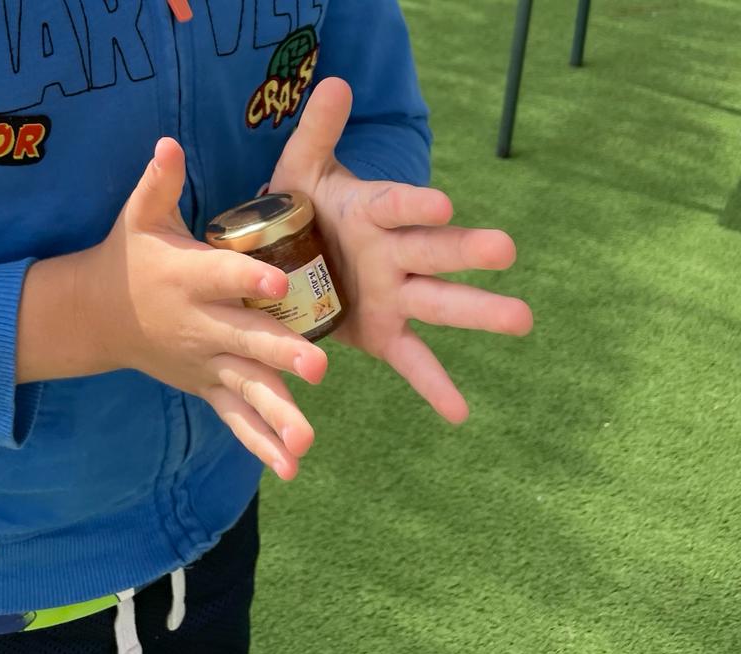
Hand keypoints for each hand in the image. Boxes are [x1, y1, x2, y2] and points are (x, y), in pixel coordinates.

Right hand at [20, 138, 327, 478]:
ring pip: (246, 389)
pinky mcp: (206, 386)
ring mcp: (204, 361)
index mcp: (188, 277)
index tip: (279, 283)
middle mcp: (199, 324)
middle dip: (280, 355)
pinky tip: (291, 465)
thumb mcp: (139, 217)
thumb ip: (160, 182)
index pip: (222, 276)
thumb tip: (168, 143)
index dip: (248, 279)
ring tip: (306, 443)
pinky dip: (261, 442)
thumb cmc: (128, 258)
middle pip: (245, 340)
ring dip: (277, 415)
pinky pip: (235, 418)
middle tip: (318, 368)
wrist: (96, 315)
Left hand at [268, 78, 532, 422]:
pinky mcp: (384, 333)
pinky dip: (435, 386)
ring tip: (522, 319)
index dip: (416, 205)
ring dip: (479, 311)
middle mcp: (395, 253)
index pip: (397, 205)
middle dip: (467, 252)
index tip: (443, 204)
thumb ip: (317, 134)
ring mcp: (396, 295)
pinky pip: (413, 361)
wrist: (286, 257)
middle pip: (436, 252)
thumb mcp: (300, 171)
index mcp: (375, 212)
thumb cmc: (300, 209)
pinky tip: (460, 414)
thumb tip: (335, 83)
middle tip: (506, 249)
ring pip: (441, 303)